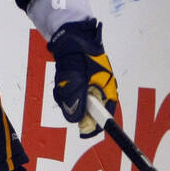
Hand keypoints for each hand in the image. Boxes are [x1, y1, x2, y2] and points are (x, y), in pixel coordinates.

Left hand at [49, 18, 118, 137]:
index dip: (95, 126)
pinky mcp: (80, 85)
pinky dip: (63, 91)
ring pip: (76, 104)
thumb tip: (77, 120)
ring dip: (65, 97)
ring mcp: (90, 88)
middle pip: (87, 112)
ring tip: (63, 81)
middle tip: (65, 92)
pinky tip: (62, 79)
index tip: (84, 132)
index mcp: (107, 90)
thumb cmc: (79, 55)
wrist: (72, 38)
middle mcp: (100, 91)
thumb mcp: (77, 80)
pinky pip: (69, 96)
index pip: (105, 116)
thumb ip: (76, 101)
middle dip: (74, 106)